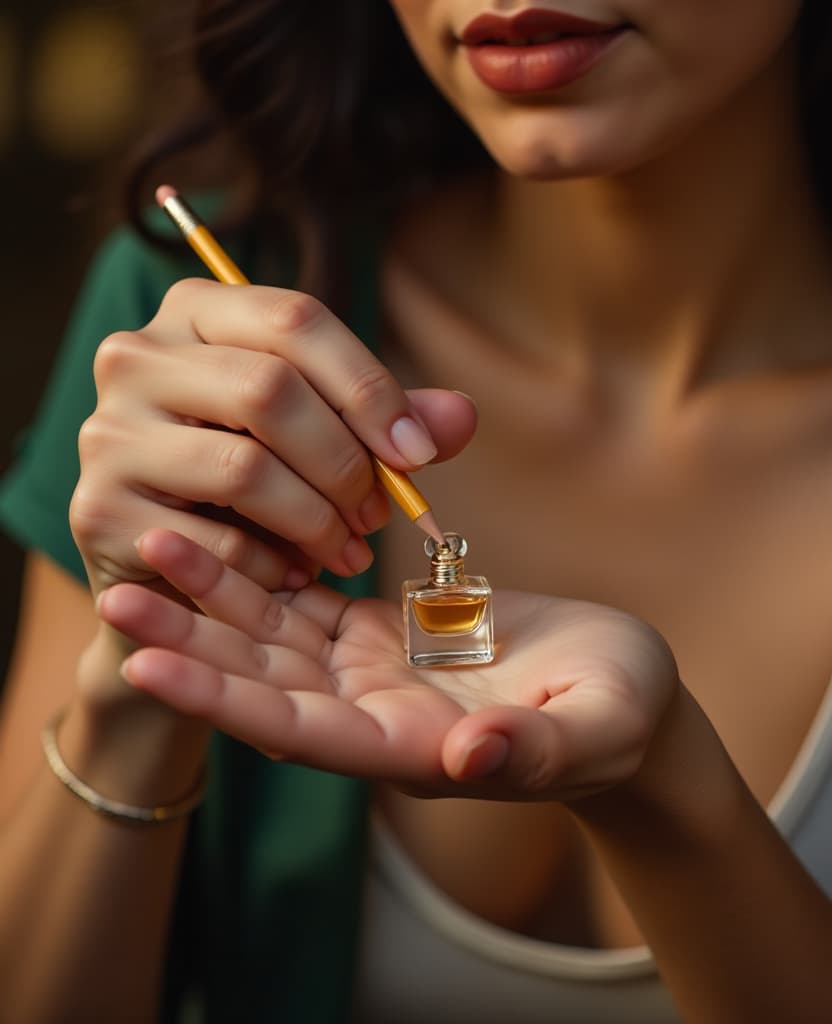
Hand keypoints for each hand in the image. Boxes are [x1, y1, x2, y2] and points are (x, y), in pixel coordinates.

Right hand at [70, 278, 476, 599]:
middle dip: (346, 462)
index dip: (369, 387)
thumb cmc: (252, 486)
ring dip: (318, 520)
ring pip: (244, 467)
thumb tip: (461, 419)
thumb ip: (384, 424)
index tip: (420, 454)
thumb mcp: (319, 439)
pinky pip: (214, 541)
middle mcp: (136, 355)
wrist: (170, 568)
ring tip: (347, 550)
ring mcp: (107, 432)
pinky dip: (273, 565)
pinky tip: (293, 573)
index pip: (296, 319)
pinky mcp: (97, 509)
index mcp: (196, 313)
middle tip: (379, 513)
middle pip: (269, 389)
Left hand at [99, 529, 679, 800]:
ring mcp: (372, 675)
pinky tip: (227, 526)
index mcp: (413, 749)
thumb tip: (469, 758)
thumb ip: (537, 752)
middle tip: (121, 588)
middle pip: (264, 683)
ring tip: (156, 541)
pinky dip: (266, 573)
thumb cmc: (619, 713)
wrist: (618, 688)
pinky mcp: (381, 635)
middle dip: (192, 639)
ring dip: (215, 594)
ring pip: (276, 638)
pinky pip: (308, 604)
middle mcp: (373, 717)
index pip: (301, 733)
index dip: (224, 700)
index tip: (150, 662)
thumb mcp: (598, 727)